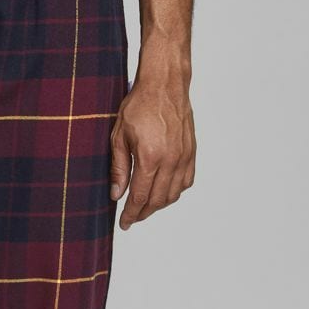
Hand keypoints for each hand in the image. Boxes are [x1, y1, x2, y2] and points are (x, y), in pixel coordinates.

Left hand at [109, 70, 195, 229]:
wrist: (165, 84)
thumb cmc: (139, 105)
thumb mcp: (119, 136)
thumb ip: (118, 168)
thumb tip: (117, 195)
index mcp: (150, 157)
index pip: (140, 197)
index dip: (131, 214)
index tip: (124, 224)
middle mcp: (171, 160)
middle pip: (158, 200)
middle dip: (143, 213)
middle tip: (132, 218)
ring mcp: (184, 156)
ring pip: (174, 194)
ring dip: (159, 205)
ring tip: (145, 207)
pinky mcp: (191, 151)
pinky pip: (186, 181)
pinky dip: (175, 192)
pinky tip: (164, 192)